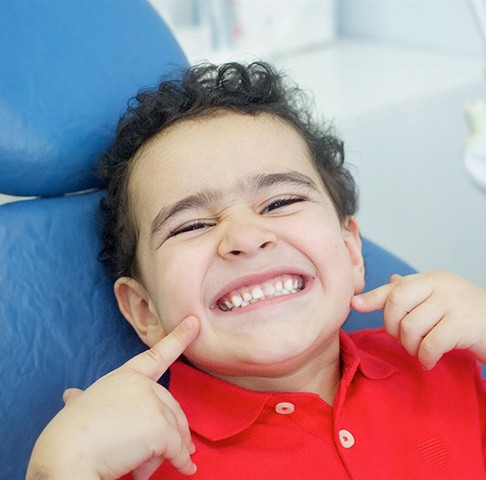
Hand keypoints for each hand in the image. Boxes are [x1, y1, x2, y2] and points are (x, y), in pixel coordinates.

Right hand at [27, 316, 199, 479]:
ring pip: (175, 429)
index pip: (157, 355)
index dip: (178, 337)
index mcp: (125, 377)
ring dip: (169, 451)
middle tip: (176, 450)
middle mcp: (142, 385)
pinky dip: (181, 462)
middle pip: (171, 406)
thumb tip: (72, 395)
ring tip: (148, 468)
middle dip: (174, 430)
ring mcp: (152, 403)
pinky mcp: (159, 427)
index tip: (194, 322)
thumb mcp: (79, 408)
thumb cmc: (69, 435)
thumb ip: (83, 399)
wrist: (66, 457)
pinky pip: (178, 448)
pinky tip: (184, 469)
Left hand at [351, 272, 485, 368]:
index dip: (372, 298)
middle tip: (404, 340)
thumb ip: (415, 292)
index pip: (395, 287)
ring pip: (410, 326)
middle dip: (392, 327)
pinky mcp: (463, 324)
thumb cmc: (468, 316)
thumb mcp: (441, 299)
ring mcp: (452, 303)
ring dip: (410, 346)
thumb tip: (390, 280)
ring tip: (421, 351)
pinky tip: (430, 360)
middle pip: (396, 304)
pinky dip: (425, 357)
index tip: (354, 305)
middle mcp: (440, 286)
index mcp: (430, 279)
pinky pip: (430, 344)